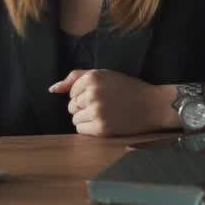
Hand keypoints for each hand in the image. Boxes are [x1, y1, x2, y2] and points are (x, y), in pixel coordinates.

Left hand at [48, 69, 177, 136]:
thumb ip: (75, 78)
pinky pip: (80, 130)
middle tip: (104, 105)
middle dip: (84, 107)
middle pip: (71, 106)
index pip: (71, 91)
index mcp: (92, 77)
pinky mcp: (101, 128)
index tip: (100, 94)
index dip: (84, 95)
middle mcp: (92, 93)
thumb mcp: (103, 75)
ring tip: (105, 114)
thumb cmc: (127, 89)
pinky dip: (89, 128)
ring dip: (86, 118)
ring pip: (74, 119)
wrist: (152, 105)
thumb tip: (52, 89)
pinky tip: (104, 122)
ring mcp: (97, 111)